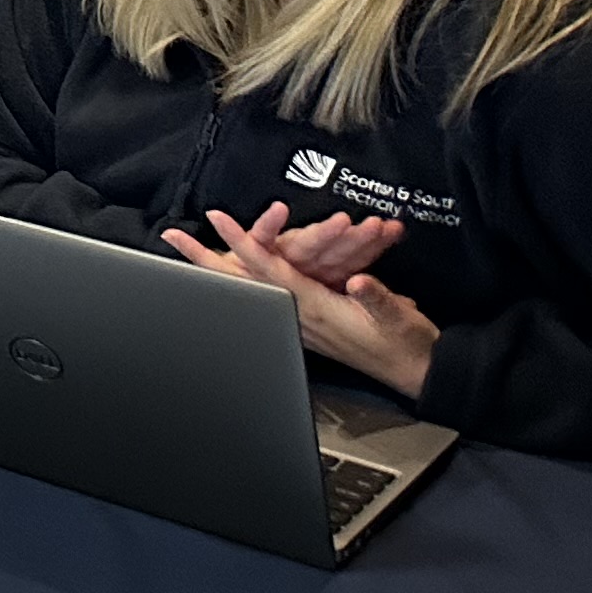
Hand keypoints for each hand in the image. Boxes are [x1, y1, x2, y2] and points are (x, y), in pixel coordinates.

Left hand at [166, 208, 441, 397]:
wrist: (419, 372)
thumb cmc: (408, 345)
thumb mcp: (398, 318)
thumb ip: (377, 299)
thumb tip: (357, 282)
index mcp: (316, 308)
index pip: (271, 270)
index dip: (244, 243)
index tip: (217, 220)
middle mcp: (300, 314)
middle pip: (245, 281)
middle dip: (206, 259)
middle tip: (172, 236)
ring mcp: (301, 319)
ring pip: (252, 288)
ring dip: (219, 266)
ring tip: (188, 248)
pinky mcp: (309, 321)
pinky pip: (271, 295)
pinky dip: (246, 278)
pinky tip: (231, 271)